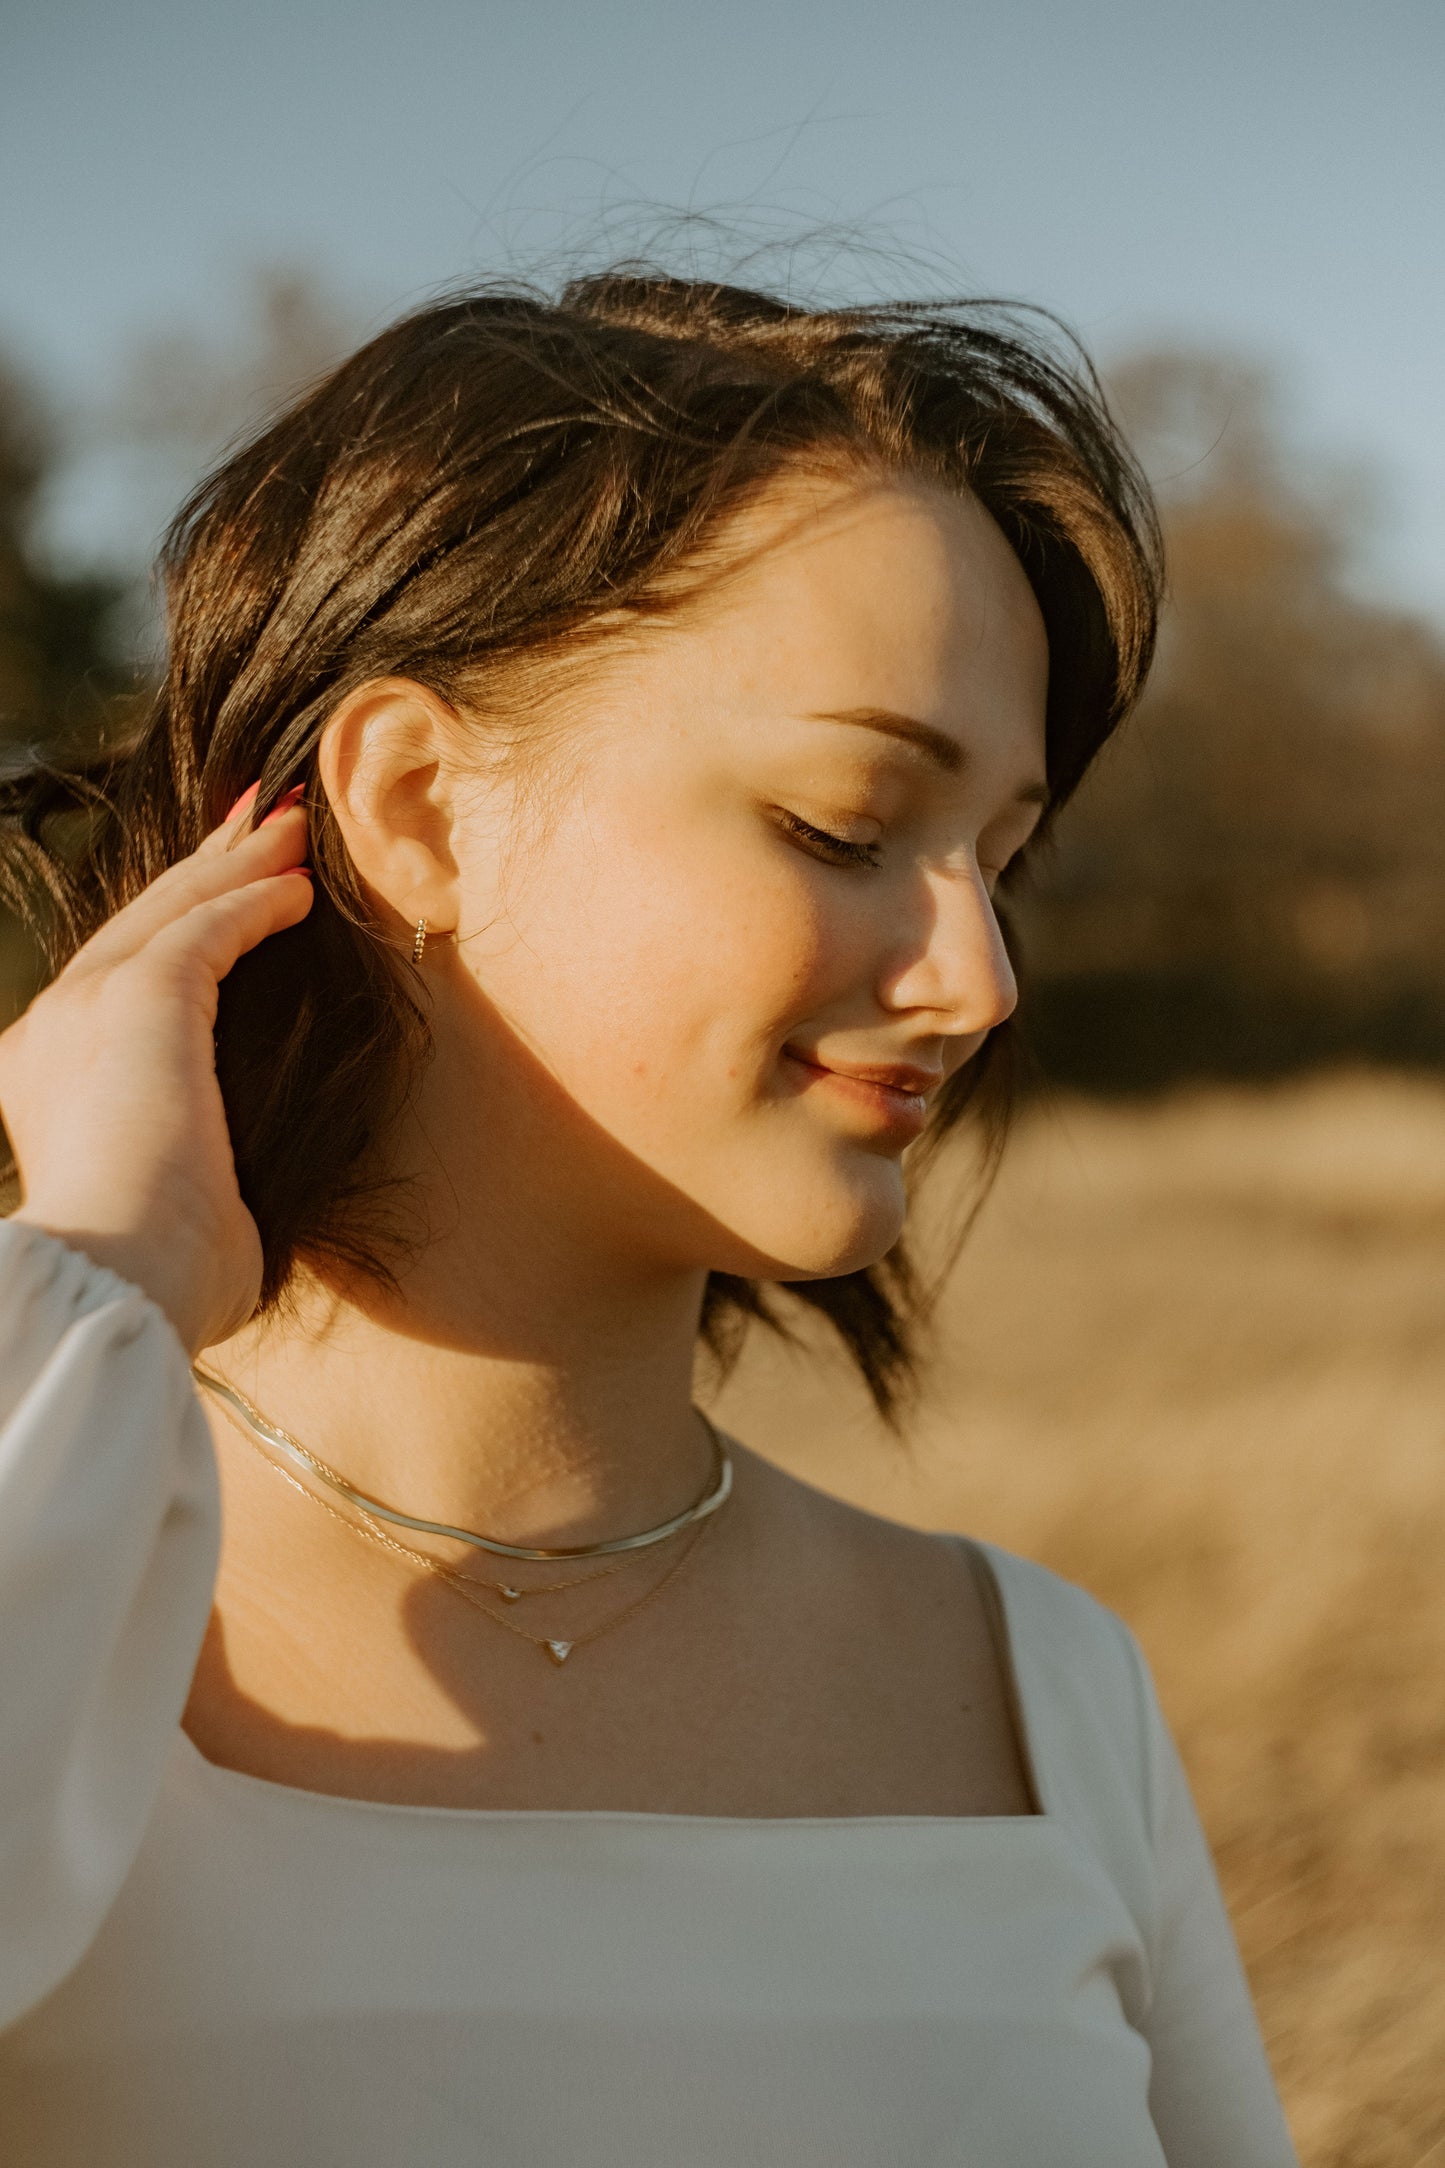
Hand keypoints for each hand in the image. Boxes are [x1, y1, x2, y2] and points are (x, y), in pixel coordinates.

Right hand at [0, 790, 313, 1352]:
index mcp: (50, 1082)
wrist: (122, 1286)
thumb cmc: (160, 1283)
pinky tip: (299, 887)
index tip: (231, 896)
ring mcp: (86, 1008)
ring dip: (238, 864)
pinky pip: (207, 926)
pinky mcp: (137, 999)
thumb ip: (201, 1178)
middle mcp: (52, 1031)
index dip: (177, 928)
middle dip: (206, 870)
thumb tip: (240, 1201)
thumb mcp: (179, 1215)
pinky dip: (255, 899)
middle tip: (265, 824)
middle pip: (138, 924)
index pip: (118, 980)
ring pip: (172, 910)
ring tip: (294, 826)